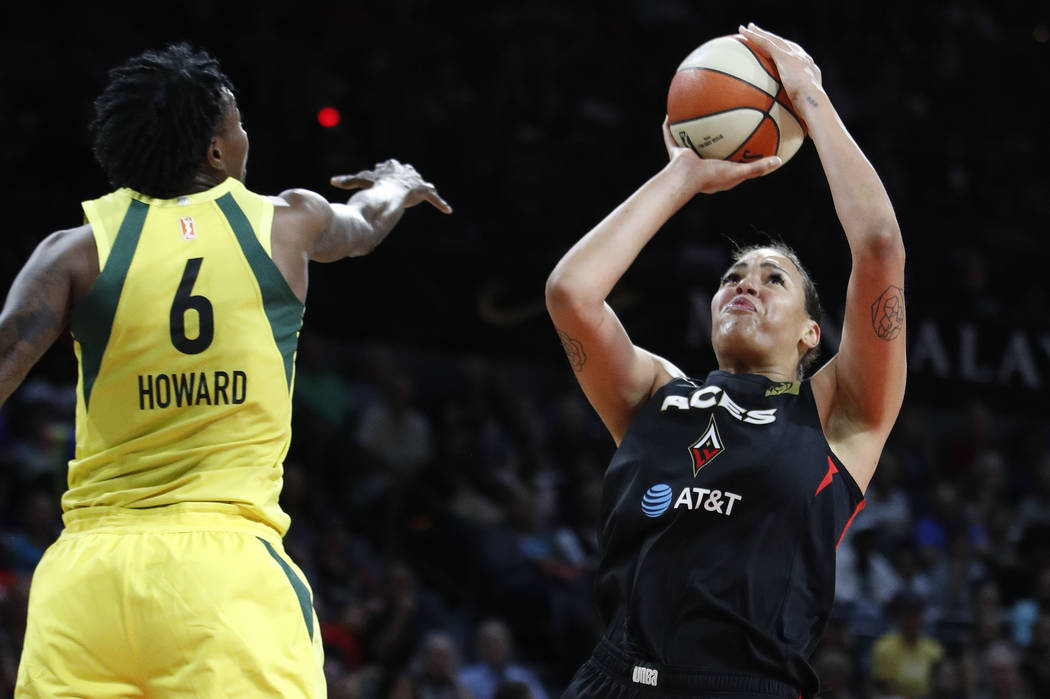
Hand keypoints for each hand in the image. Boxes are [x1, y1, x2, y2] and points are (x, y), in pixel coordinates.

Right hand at [330, 159, 451, 213]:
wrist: (391, 188)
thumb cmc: (377, 184)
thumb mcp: (362, 180)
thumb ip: (348, 180)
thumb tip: (332, 181)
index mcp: (392, 167)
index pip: (391, 166)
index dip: (389, 170)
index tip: (386, 170)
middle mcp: (406, 172)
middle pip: (408, 174)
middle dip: (408, 177)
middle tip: (409, 183)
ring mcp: (416, 181)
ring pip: (422, 185)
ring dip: (425, 189)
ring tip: (429, 190)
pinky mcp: (424, 191)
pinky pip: (433, 198)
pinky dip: (440, 204)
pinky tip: (448, 210)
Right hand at [662, 117, 780, 193]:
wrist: (685, 177)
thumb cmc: (711, 176)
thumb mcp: (738, 171)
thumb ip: (757, 167)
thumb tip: (779, 160)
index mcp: (716, 172)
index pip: (729, 161)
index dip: (736, 152)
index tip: (746, 142)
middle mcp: (701, 164)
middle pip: (709, 147)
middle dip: (715, 136)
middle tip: (724, 121)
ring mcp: (686, 157)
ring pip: (688, 138)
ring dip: (692, 127)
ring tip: (698, 110)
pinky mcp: (674, 151)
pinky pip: (671, 134)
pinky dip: (670, 124)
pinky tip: (673, 109)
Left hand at [738, 23, 823, 111]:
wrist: (813, 103)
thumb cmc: (811, 115)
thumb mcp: (803, 114)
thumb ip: (797, 116)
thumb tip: (796, 135)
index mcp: (809, 71)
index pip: (796, 59)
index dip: (786, 54)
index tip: (778, 53)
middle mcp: (803, 59)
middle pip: (784, 45)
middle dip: (772, 38)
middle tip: (760, 33)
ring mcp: (795, 55)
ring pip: (773, 40)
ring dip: (760, 33)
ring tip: (747, 28)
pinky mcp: (785, 56)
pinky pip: (765, 43)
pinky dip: (754, 36)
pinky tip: (742, 32)